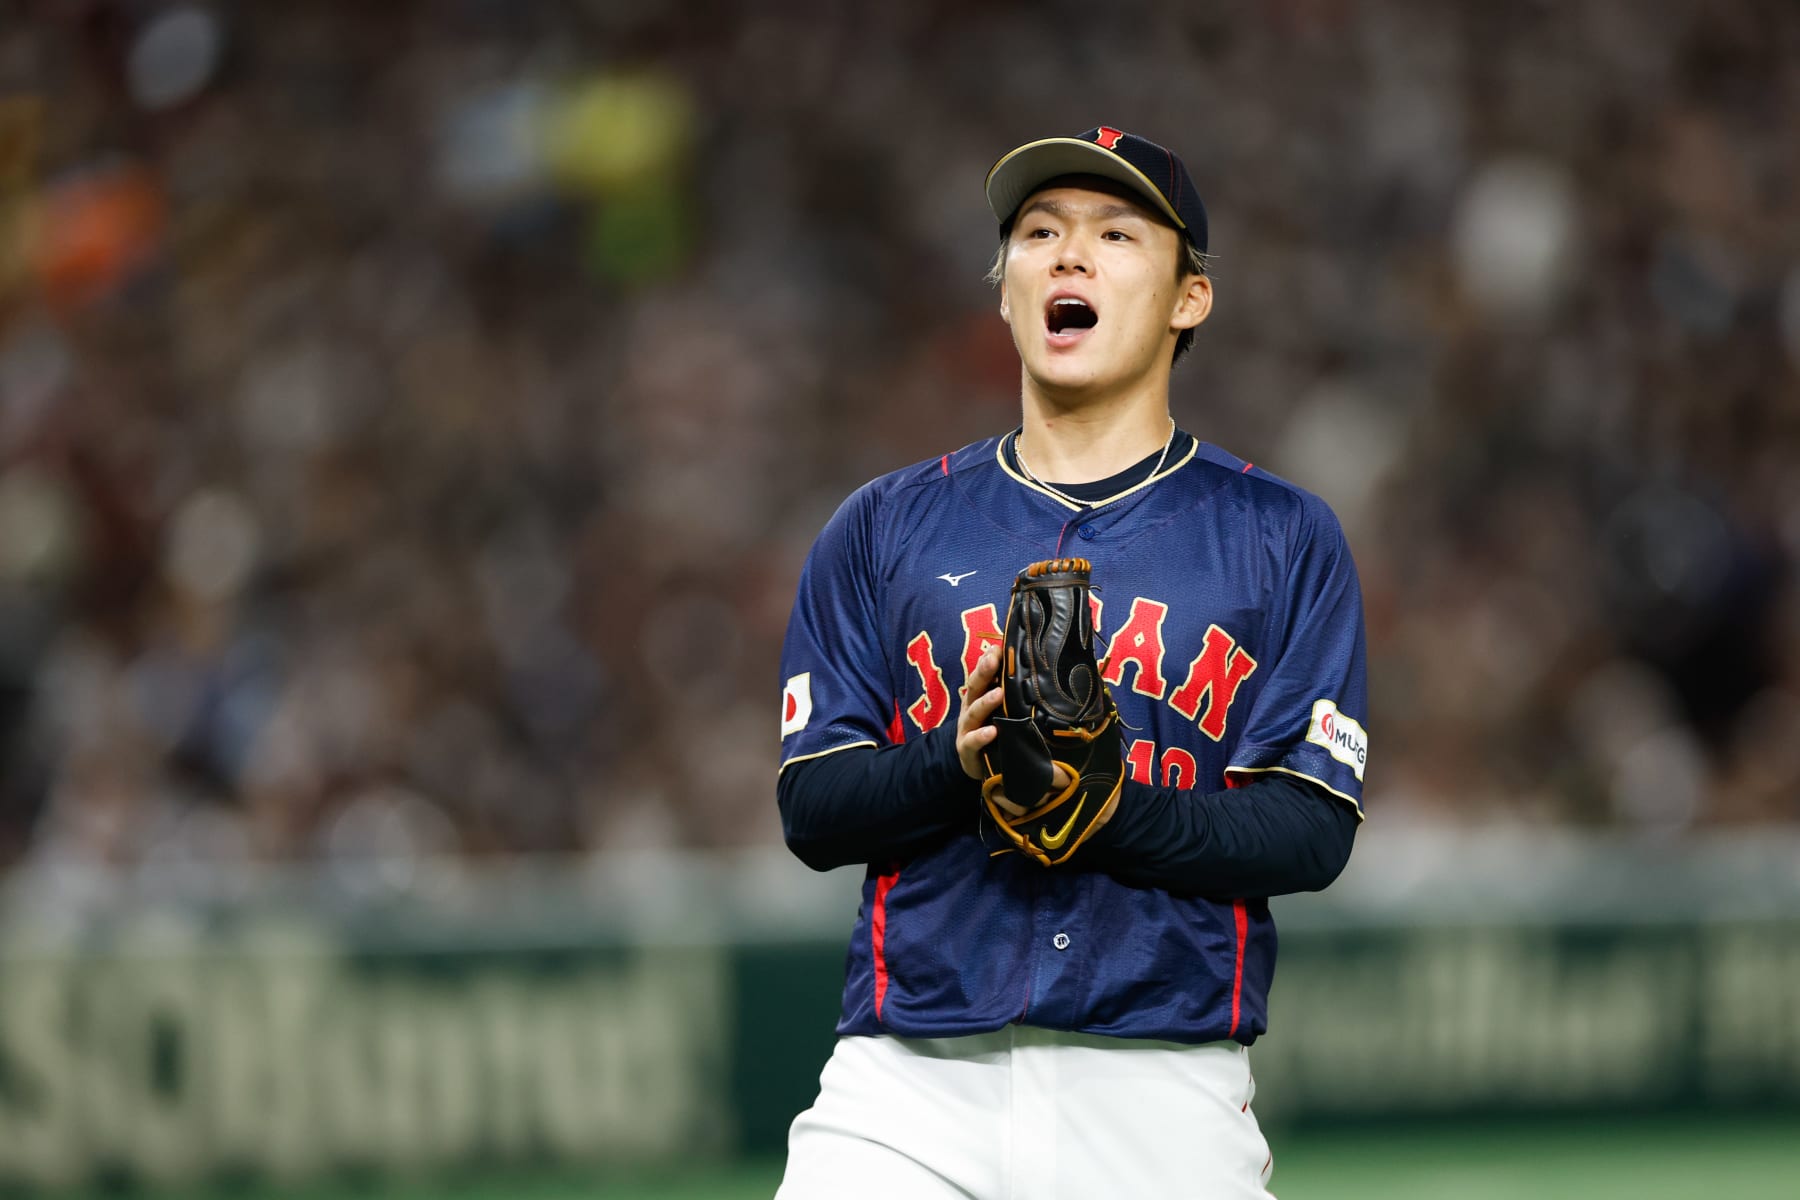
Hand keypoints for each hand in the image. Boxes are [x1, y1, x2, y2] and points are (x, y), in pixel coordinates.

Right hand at [955, 645, 1070, 795]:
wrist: (976, 762)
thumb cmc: (993, 728)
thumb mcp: (1003, 709)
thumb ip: (1015, 692)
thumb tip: (1044, 674)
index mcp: (980, 695)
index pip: (983, 672)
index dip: (989, 658)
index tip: (1000, 647)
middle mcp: (971, 708)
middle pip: (975, 686)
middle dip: (984, 671)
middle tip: (994, 658)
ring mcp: (967, 728)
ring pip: (974, 712)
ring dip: (986, 702)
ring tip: (998, 693)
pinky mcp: (966, 749)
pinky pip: (972, 741)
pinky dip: (981, 736)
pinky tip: (992, 732)